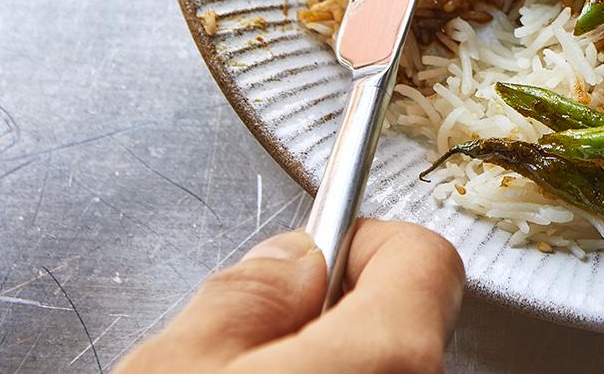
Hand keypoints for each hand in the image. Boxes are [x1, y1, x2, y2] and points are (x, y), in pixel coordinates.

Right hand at [119, 220, 463, 373]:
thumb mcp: (179, 366)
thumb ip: (246, 295)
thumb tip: (290, 257)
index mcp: (387, 355)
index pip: (424, 254)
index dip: (362, 242)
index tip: (310, 258)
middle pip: (403, 317)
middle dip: (334, 311)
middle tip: (256, 340)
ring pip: (382, 366)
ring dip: (330, 361)